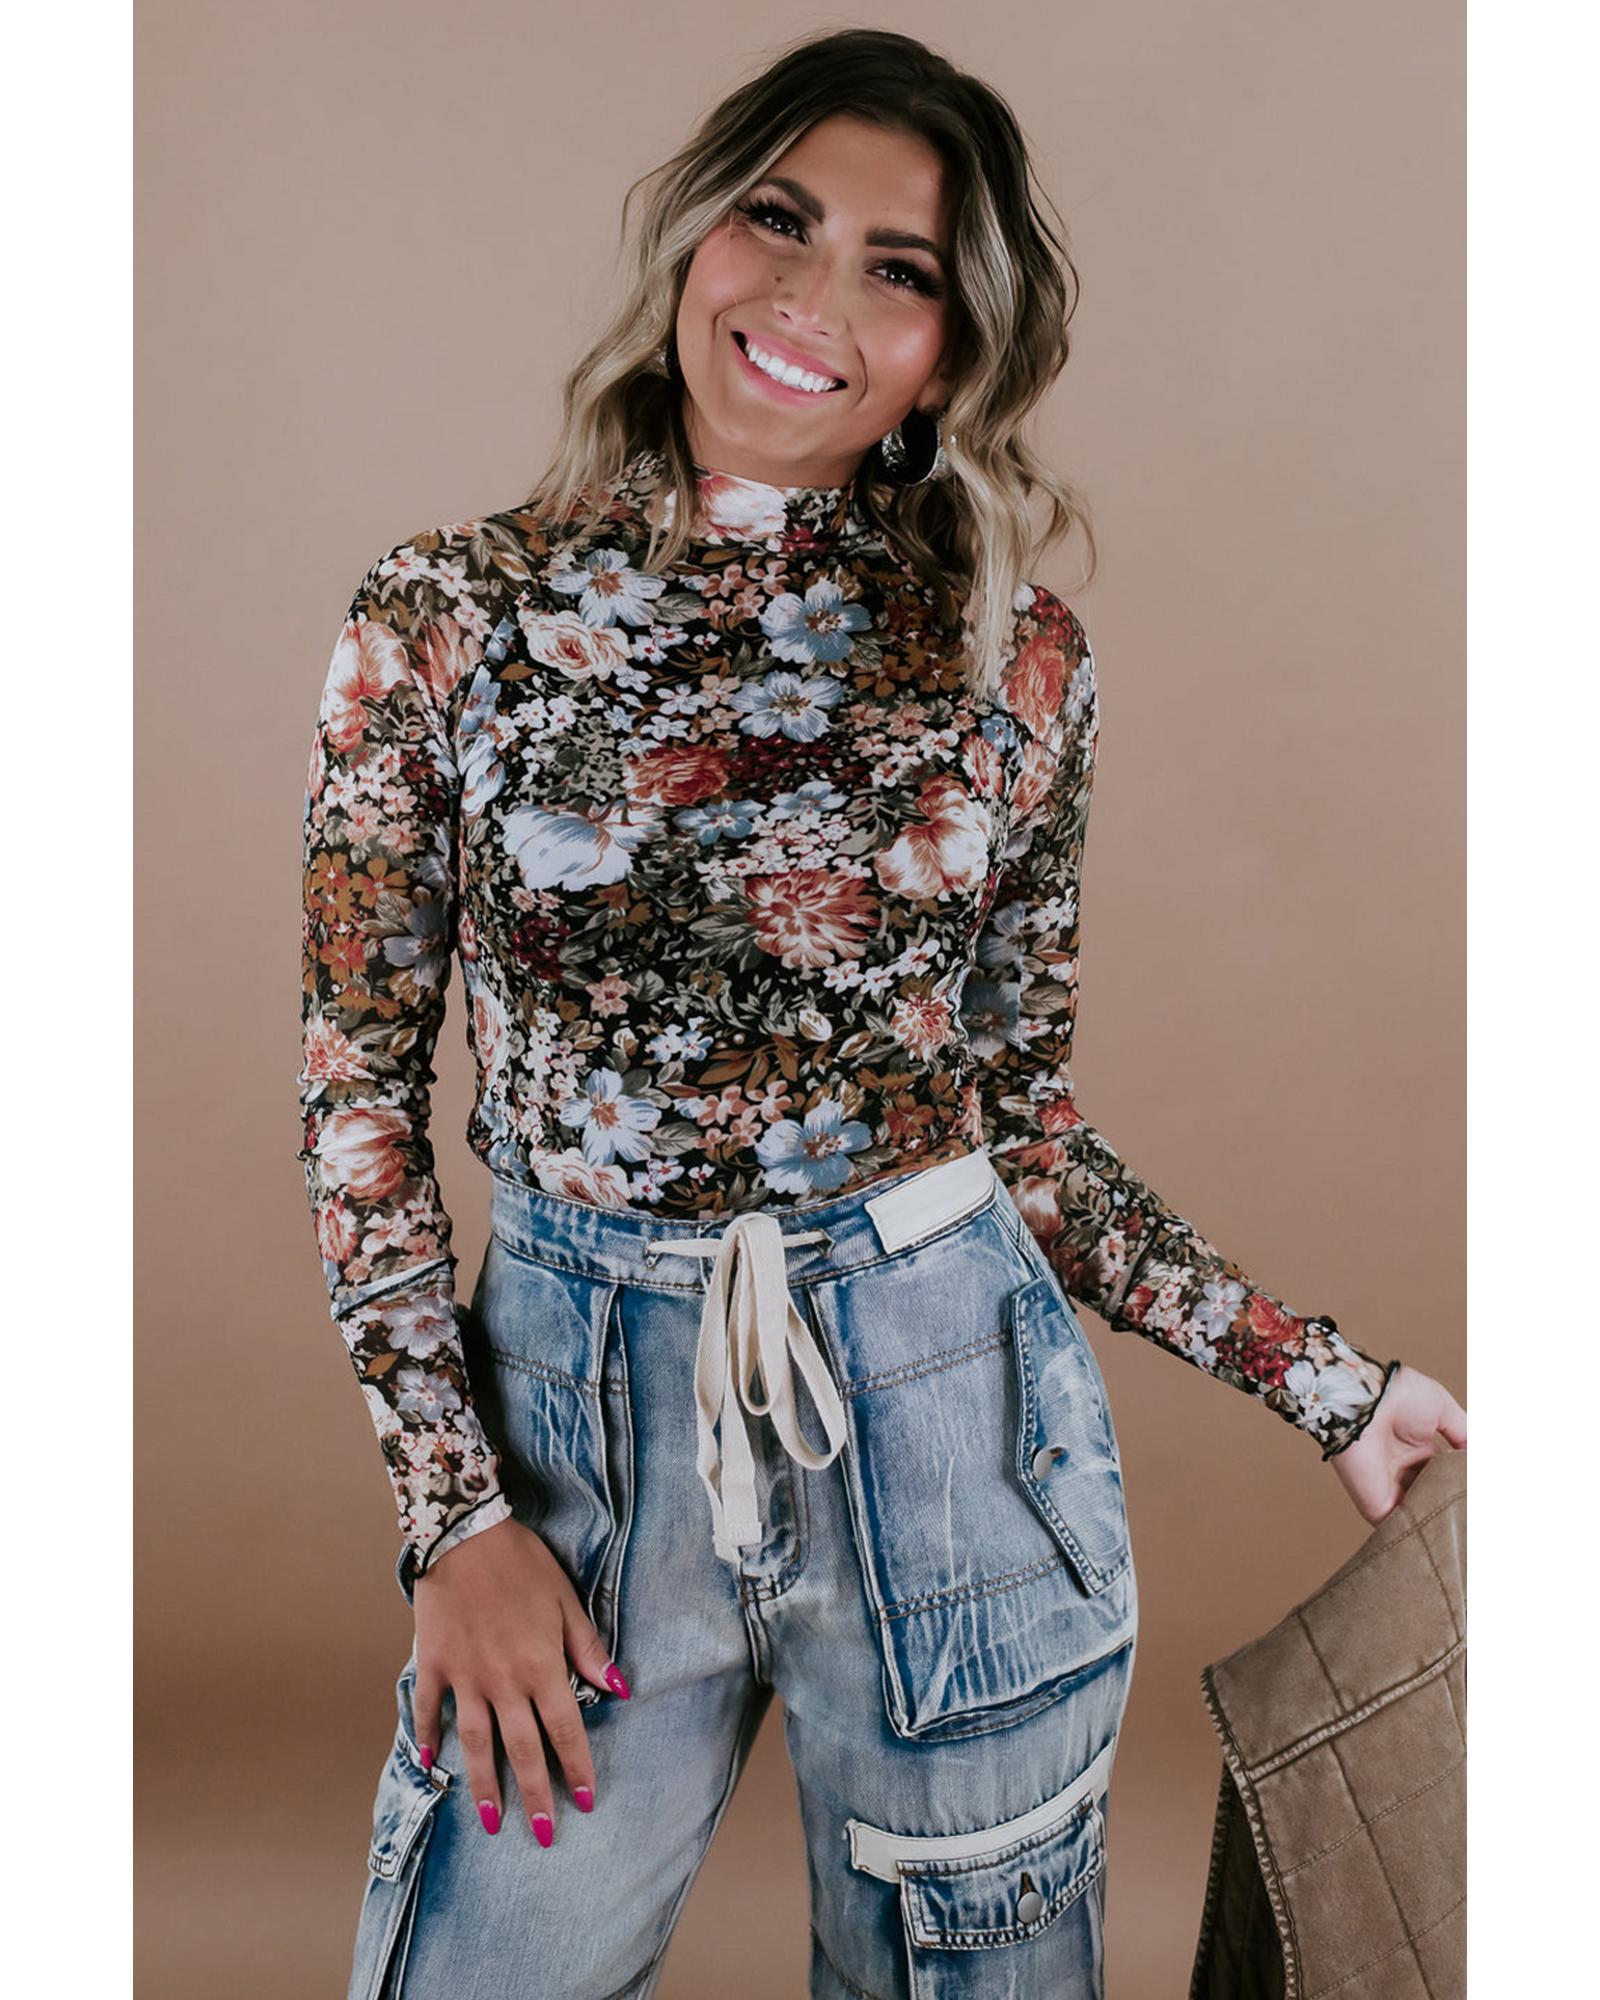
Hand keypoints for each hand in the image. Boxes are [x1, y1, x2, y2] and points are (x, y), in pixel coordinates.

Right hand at [411, 1515, 628, 1843]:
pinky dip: (427, 1738)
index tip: (587, 1802)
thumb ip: (587, 1648)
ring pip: (477, 1744)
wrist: (466, 1535)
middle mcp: (503, 1681)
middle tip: (544, 1835)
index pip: (565, 1730)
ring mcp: (465, 1677)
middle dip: (537, 1795)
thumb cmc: (523, 1563)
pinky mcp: (434, 1665)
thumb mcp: (566, 1600)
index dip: (578, 1768)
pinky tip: (431, 1764)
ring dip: (486, 1785)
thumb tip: (619, 1688)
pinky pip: (429, 1710)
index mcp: (541, 1666)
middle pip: (523, 1750)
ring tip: (493, 1821)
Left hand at [1328, 1363, 1466, 1526]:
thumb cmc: (1399, 1396)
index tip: (1482, 1502)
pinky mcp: (1377, 1507)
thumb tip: (1481, 1459)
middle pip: (1434, 1501)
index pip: (1445, 1478)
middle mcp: (1404, 1473)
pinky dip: (1425, 1536)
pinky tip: (1451, 1540)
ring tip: (1472, 1535)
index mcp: (1417, 1451)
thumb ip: (1464, 1435)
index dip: (1463, 1489)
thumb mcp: (1442, 1411)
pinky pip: (1404, 1529)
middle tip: (1479, 1523)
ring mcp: (1390, 1491)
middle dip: (1456, 1511)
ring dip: (1444, 1525)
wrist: (1365, 1399)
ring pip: (1422, 1517)